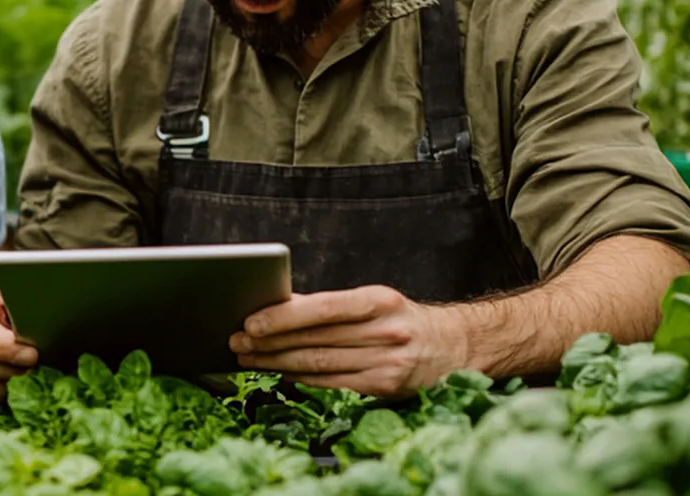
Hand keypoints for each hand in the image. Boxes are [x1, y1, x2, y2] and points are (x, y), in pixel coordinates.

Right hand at [0, 281, 36, 400]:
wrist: (43, 320)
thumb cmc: (40, 307)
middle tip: (32, 369)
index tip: (32, 355)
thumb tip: (39, 337)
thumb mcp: (38, 302)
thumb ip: (36, 315)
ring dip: (0, 383)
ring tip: (26, 378)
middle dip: (3, 369)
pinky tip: (14, 390)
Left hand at [229, 286, 470, 396]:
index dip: (284, 317)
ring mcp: (387, 363)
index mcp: (380, 301)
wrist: (452, 347)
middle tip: (238, 341)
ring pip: (319, 365)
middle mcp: (386, 332)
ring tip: (250, 358)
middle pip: (315, 340)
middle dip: (269, 342)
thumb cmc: (402, 319)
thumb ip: (329, 304)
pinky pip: (332, 384)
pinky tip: (281, 372)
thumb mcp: (373, 301)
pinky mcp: (384, 388)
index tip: (251, 321)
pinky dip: (301, 378)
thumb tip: (279, 305)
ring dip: (277, 362)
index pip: (323, 309)